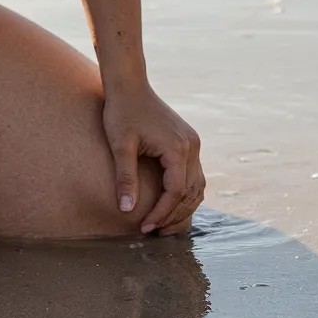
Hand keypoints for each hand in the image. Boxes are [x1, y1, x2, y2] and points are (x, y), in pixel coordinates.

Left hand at [101, 81, 203, 234]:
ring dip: (183, 207)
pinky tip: (169, 203)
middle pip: (191, 193)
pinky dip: (185, 192)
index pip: (175, 193)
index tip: (144, 227)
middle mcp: (191, 146)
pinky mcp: (188, 141)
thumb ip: (125, 177)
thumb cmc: (121, 112)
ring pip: (197, 186)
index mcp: (177, 148)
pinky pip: (193, 174)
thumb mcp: (120, 145)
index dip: (162, 213)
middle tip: (155, 232)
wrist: (129, 85)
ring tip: (162, 223)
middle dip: (174, 216)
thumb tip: (126, 210)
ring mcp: (193, 143)